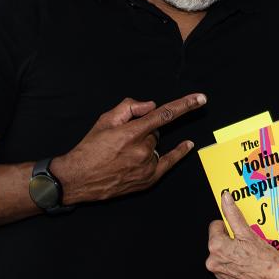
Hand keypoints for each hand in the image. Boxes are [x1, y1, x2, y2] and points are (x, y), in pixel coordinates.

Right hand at [52, 94, 206, 204]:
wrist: (78, 178)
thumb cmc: (90, 148)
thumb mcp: (104, 120)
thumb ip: (129, 108)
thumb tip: (150, 106)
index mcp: (131, 133)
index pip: (164, 114)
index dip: (184, 105)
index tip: (200, 98)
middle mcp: (142, 151)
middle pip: (154, 133)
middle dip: (143, 131)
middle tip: (123, 140)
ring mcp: (147, 167)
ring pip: (155, 147)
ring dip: (146, 145)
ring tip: (123, 154)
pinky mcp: (148, 180)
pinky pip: (168, 163)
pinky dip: (177, 153)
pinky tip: (187, 145)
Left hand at [205, 193, 278, 278]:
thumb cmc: (265, 261)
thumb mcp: (248, 233)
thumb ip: (233, 214)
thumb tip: (225, 198)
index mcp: (216, 247)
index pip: (215, 226)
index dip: (228, 226)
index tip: (239, 230)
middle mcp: (214, 262)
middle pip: (218, 241)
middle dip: (231, 240)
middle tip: (247, 243)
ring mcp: (220, 274)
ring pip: (224, 254)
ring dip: (233, 252)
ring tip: (250, 254)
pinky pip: (229, 267)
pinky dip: (236, 263)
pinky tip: (249, 264)